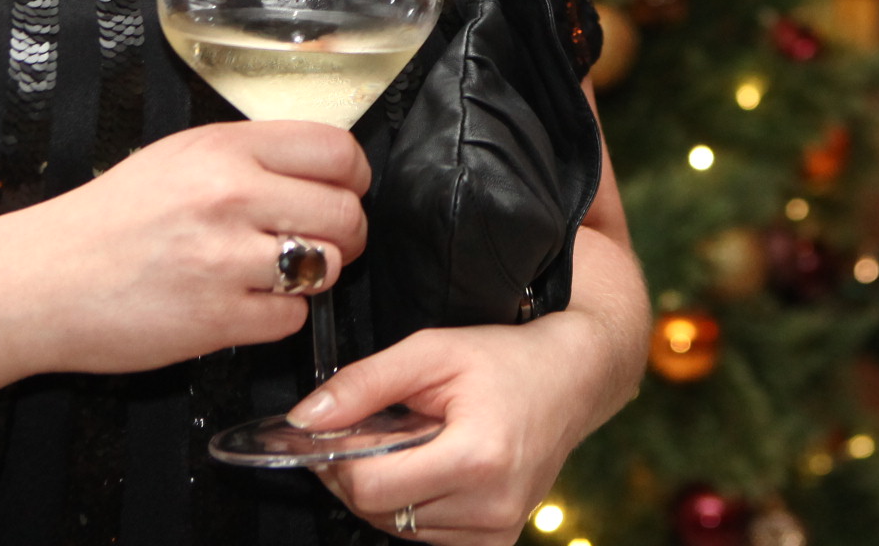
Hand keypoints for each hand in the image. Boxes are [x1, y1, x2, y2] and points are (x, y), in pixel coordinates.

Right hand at [0, 121, 369, 378]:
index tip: (343, 192)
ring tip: (273, 275)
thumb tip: (319, 168)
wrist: (34, 283)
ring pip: (327, 268)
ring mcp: (226, 258)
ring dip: (312, 278)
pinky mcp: (217, 317)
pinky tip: (241, 304)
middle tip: (319, 243)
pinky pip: (290, 319)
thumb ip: (247, 157)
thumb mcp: (176, 158)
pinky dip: (275, 318)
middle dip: (343, 234)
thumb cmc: (104, 222)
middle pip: (345, 213)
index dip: (352, 178)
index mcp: (223, 147)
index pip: (336, 151)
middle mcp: (231, 195)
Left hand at [294, 316, 614, 543]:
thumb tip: (305, 419)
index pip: (371, 489)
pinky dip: (416, 506)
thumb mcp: (432, 351)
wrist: (574, 379)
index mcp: (476, 457)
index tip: (338, 432)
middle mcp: (490, 504)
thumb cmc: (505, 359)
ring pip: (400, 529)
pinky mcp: (499, 540)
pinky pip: (428, 537)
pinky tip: (434, 468)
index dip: (340, 462)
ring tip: (416, 444)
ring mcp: (498, 528)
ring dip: (391, 491)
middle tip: (379, 430)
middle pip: (381, 513)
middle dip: (363, 473)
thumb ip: (364, 383)